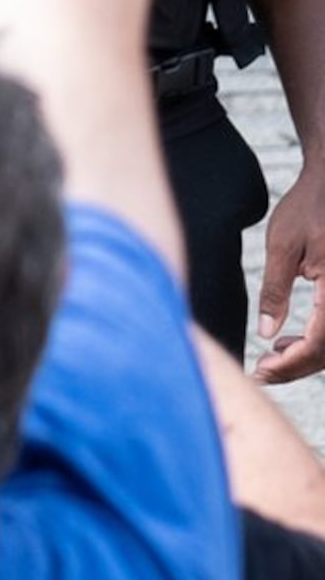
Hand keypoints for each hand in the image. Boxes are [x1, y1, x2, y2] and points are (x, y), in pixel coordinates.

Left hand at [256, 165, 324, 380]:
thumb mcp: (283, 246)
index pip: (321, 343)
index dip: (291, 364)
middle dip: (297, 366)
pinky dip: (319, 339)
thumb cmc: (309, 207)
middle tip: (261, 371)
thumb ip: (276, 292)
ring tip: (272, 356)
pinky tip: (290, 340)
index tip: (260, 370)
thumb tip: (266, 334)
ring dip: (308, 356)